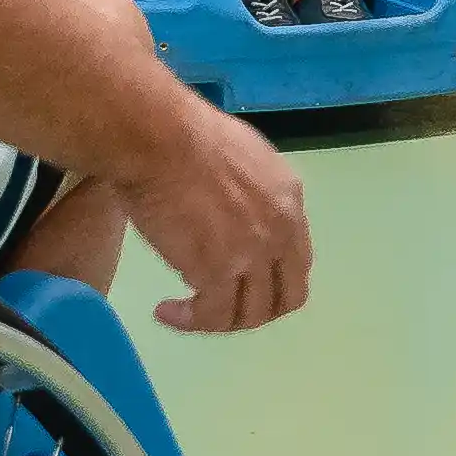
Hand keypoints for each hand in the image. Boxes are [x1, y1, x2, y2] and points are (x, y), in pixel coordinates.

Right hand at [121, 95, 315, 331]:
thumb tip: (235, 208)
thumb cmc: (183, 134)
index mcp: (289, 198)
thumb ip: (250, 190)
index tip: (240, 281)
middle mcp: (281, 231)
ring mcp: (253, 255)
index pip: (297, 260)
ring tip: (186, 313)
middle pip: (285, 297)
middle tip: (220, 308)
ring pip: (250, 314)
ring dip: (218, 321)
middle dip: (254, 310)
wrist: (159, 139)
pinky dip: (188, 321)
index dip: (271, 279)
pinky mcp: (219, 272)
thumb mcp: (241, 155)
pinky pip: (212, 315)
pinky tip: (166, 312)